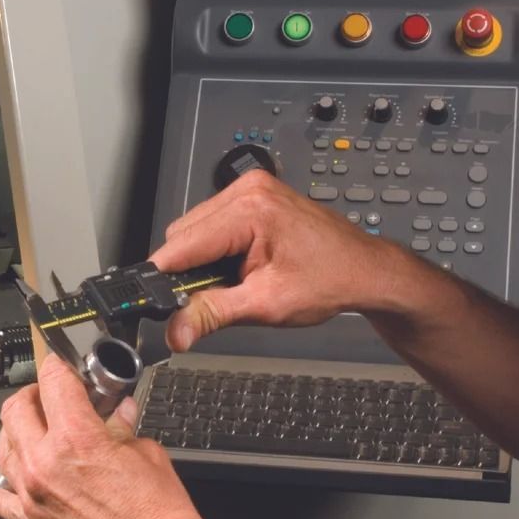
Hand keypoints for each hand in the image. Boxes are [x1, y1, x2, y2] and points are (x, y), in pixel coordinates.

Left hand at [0, 351, 206, 518]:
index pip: (54, 382)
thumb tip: (119, 416)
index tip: (63, 367)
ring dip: (15, 432)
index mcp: (76, 439)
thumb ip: (124, 429)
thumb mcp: (147, 455)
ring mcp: (33, 495)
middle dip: (33, 394)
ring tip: (31, 429)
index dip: (59, 366)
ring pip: (3, 448)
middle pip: (15, 410)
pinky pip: (0, 502)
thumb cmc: (159, 517)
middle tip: (48, 395)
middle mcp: (45, 464)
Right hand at [152, 170, 407, 350]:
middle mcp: (248, 190)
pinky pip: (213, 223)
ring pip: (194, 228)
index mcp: (250, 210)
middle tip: (215, 296)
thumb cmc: (331, 280)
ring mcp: (251, 189)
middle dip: (189, 270)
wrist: (364, 270)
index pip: (182, 244)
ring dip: (203, 259)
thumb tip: (176, 330)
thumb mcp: (266, 304)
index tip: (153, 303)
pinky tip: (242, 264)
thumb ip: (213, 314)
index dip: (164, 277)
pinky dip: (217, 248)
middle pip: (183, 234)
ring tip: (238, 279)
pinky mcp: (254, 196)